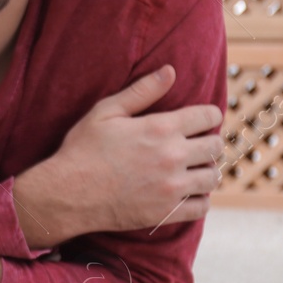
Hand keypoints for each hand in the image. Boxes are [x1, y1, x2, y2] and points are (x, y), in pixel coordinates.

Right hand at [16, 65, 223, 243]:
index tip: (201, 120)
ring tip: (191, 170)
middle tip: (195, 145)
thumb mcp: (104, 113)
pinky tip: (186, 193)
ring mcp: (172, 186)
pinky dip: (199, 199)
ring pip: (212, 176)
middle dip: (208, 142)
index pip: (208, 116)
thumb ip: (141, 92)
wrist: (66, 194)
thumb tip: (170, 71)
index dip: (208, 115)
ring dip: (205, 171)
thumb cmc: (81, 150)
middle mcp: (172, 156)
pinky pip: (202, 206)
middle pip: (215, 146)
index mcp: (160, 128)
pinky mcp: (167, 211)